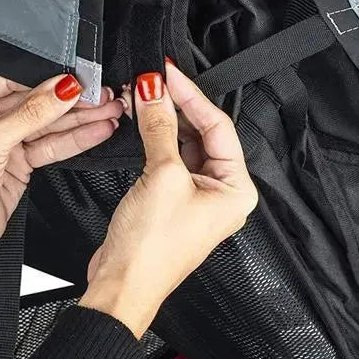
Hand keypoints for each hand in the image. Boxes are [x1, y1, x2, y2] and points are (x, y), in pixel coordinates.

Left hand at [0, 68, 122, 292]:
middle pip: (33, 98)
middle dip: (70, 99)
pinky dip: (74, 139)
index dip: (46, 77)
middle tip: (102, 94)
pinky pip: (49, 144)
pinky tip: (96, 130)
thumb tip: (63, 88)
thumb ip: (31, 113)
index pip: (11, 75)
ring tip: (109, 110)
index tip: (79, 78)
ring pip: (46, 122)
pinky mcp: (15, 161)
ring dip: (79, 118)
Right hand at [79, 61, 257, 337]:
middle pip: (203, 133)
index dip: (191, 95)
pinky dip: (156, 138)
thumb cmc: (152, 250)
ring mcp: (196, 196)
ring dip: (164, 119)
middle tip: (153, 79)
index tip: (168, 72)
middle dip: (177, 105)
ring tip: (143, 94)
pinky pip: (169, 158)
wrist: (122, 285)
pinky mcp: (172, 199)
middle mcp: (221, 192)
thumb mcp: (161, 176)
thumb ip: (159, 127)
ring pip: (185, 143)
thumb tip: (154, 91)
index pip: (218, 126)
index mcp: (236, 189)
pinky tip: (142, 120)